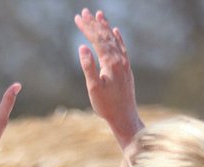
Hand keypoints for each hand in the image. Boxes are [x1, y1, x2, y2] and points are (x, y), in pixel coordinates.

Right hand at [74, 8, 143, 146]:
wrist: (125, 116)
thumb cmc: (107, 105)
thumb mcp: (93, 87)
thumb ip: (88, 67)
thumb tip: (82, 47)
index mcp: (110, 62)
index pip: (97, 39)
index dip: (87, 28)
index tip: (77, 18)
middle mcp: (120, 59)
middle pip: (105, 36)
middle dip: (94, 24)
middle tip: (84, 12)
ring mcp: (124, 63)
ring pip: (114, 40)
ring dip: (106, 27)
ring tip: (99, 15)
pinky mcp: (126, 69)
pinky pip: (122, 48)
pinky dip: (117, 38)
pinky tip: (115, 32)